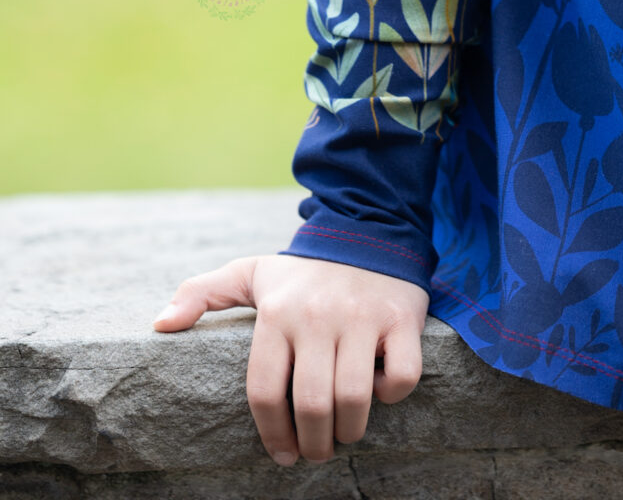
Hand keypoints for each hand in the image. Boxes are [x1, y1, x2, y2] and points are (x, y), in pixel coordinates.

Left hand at [152, 254, 429, 465]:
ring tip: (344, 434)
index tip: (282, 453)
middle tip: (316, 451)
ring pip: (354, 397)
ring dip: (350, 430)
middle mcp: (317, 316)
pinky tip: (379, 391)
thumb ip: (202, 293)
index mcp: (277, 312)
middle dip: (314, 443)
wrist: (368, 230)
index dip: (272, 434)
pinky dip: (391, 395)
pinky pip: (401, 376)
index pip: (265, 391)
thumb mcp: (251, 273)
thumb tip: (160, 325)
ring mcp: (362, 316)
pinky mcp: (401, 318)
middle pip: (312, 403)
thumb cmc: (304, 270)